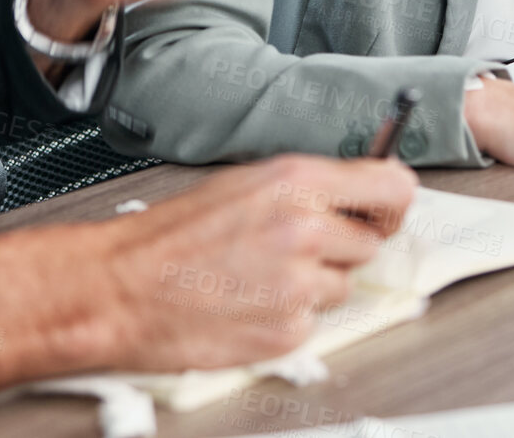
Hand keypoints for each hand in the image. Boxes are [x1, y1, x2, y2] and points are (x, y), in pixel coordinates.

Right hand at [0, 155, 417, 403]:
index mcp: (298, 182)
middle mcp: (307, 230)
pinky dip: (289, 316)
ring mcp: (300, 285)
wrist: (119, 287)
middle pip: (371, 241)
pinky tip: (249, 302)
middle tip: (296, 247)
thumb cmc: (166, 236)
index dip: (393, 201)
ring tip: (260, 274)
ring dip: (314, 282)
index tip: (386, 209)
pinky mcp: (288, 331)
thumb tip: (351, 190)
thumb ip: (305, 186)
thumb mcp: (242, 183)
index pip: (394, 186)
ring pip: (343, 284)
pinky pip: (315, 322)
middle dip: (342, 246)